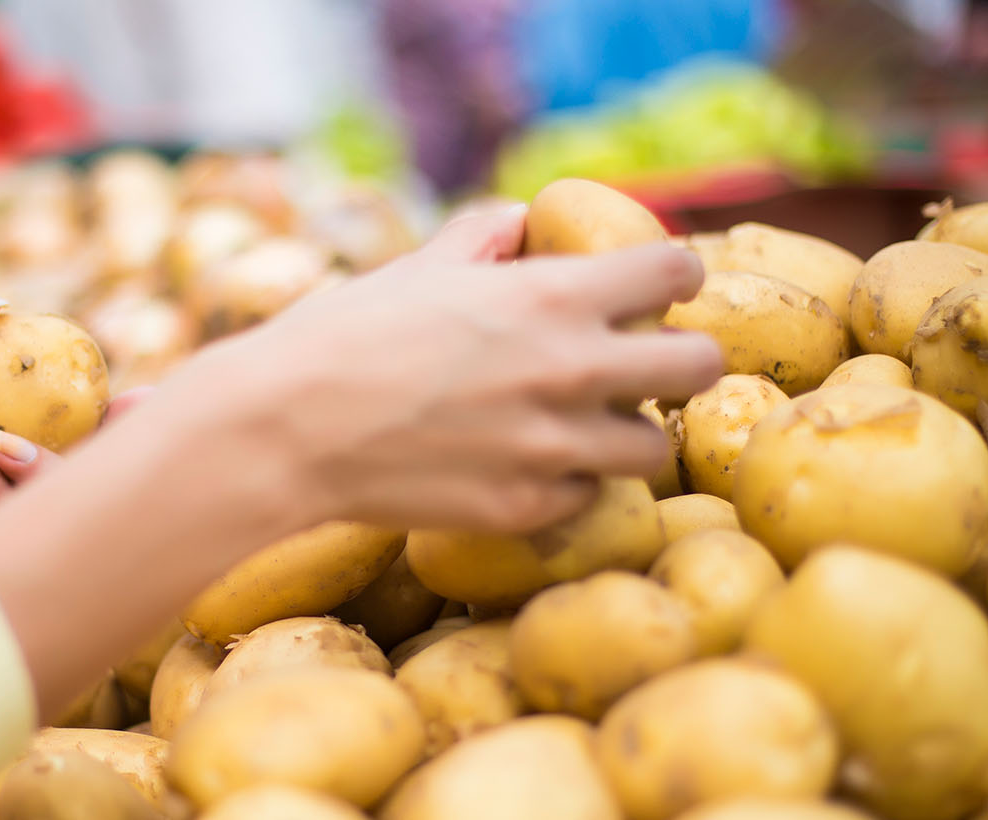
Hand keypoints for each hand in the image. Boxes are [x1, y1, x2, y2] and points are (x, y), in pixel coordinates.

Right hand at [176, 204, 721, 532]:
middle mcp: (573, 370)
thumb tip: (518, 223)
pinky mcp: (529, 508)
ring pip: (653, 446)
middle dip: (680, 361)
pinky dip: (565, 481)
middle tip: (643, 365)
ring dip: (625, 432)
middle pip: (699, 367)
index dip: (673, 274)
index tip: (657, 288)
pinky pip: (586, 494)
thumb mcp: (420, 266)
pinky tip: (523, 466)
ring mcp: (556, 448)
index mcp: (553, 295)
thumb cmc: (345, 335)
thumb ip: (484, 237)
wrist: (288, 430)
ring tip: (580, 425)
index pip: (676, 269)